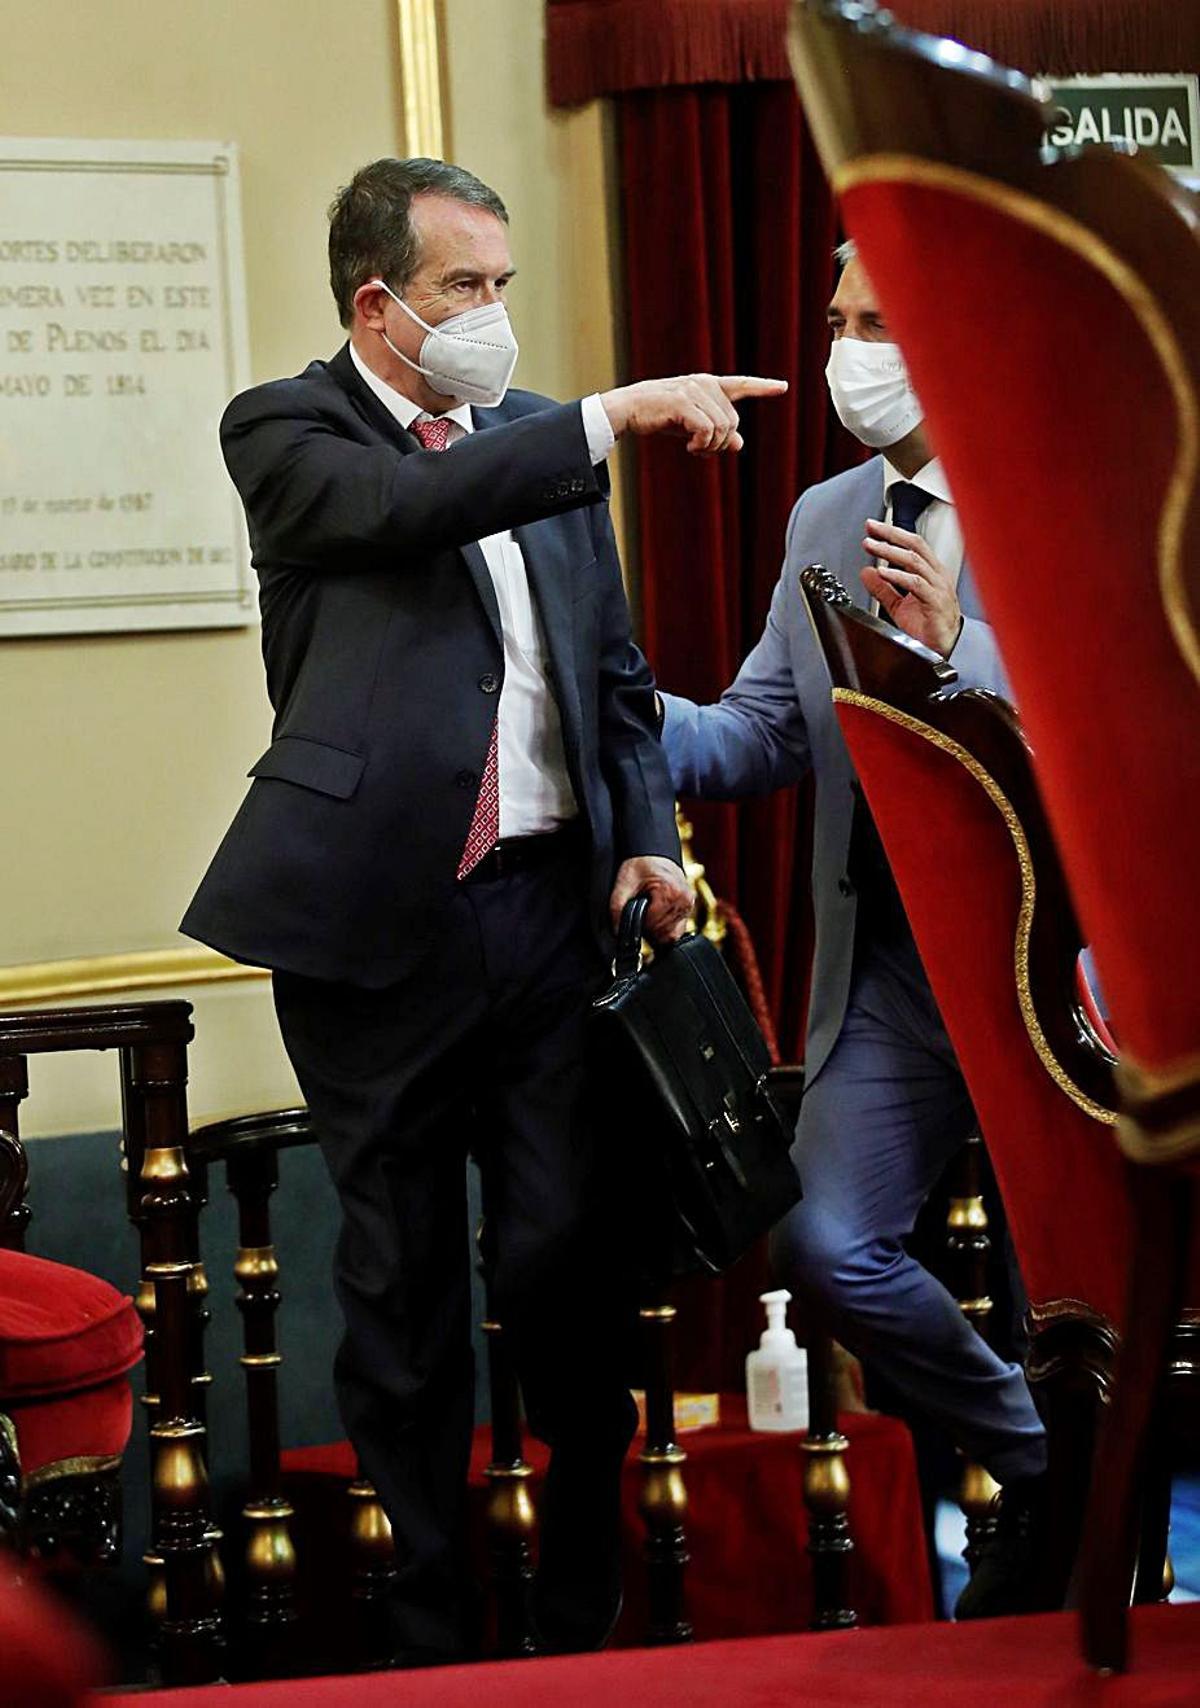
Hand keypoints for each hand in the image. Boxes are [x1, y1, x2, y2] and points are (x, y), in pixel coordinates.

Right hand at [600, 374, 787, 455]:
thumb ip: (716, 433)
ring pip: (723, 428)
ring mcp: (693, 391)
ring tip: (694, 448)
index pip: (741, 384)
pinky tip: (689, 448)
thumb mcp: (692, 427)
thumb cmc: (660, 416)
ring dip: (711, 447)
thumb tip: (739, 444)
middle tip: (701, 449)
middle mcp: (704, 384)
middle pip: (733, 421)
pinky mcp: (682, 402)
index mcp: (708, 385)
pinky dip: (701, 445)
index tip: (783, 387)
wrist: (628, 410)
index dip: (762, 387)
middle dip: (721, 443)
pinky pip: (707, 430)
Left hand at [609, 856, 692, 942]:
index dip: (640, 926)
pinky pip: (678, 929)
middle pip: (664, 933)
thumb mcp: (624, 882)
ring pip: (672, 935)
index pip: (654, 925)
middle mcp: (683, 899)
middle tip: (639, 916)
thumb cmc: (640, 864)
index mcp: (669, 892)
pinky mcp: (688, 906)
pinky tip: (656, 917)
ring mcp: (688, 903)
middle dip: (649, 930)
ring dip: (657, 931)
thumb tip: (617, 930)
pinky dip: (665, 927)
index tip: (633, 917)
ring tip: (648, 915)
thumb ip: (616, 907)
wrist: (654, 852)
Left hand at [860, 518, 962, 656]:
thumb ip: (883, 588)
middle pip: (914, 546)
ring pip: (914, 561)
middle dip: (891, 534)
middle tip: (870, 528)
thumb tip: (867, 573)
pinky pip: (916, 584)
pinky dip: (898, 576)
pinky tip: (883, 572)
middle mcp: (936, 576)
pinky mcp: (935, 602)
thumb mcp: (899, 605)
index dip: (893, 533)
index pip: (913, 545)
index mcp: (930, 573)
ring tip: (872, 546)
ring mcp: (938, 588)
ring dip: (890, 551)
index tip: (873, 528)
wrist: (943, 650)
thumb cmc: (928, 627)